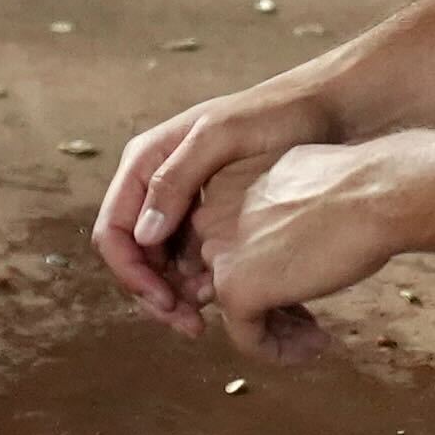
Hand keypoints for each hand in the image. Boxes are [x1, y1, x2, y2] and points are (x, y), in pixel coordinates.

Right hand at [92, 73, 344, 331]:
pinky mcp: (208, 215)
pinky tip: (229, 295)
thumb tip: (144, 235)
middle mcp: (154, 184)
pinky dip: (201, 281)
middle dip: (156, 295)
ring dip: (179, 293)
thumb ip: (177, 180)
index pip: (113, 231)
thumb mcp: (221, 136)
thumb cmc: (273, 115)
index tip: (167, 305)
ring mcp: (181, 202)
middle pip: (134, 256)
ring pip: (161, 263)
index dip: (133, 275)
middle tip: (192, 325)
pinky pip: (190, 257)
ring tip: (215, 313)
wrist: (321, 110)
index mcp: (144, 162)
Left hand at [190, 140, 400, 362]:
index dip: (265, 270)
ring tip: (317, 338)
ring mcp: (220, 255)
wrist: (375, 195)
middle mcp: (211, 218)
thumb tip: (284, 240)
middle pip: (232, 276)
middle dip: (271, 302)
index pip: (231, 244)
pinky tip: (315, 346)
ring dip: (279, 329)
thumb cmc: (356, 187)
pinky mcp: (235, 290)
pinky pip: (248, 337)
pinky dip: (279, 350)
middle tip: (308, 318)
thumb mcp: (301, 191)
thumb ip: (277, 214)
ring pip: (238, 308)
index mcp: (225, 187)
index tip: (301, 282)